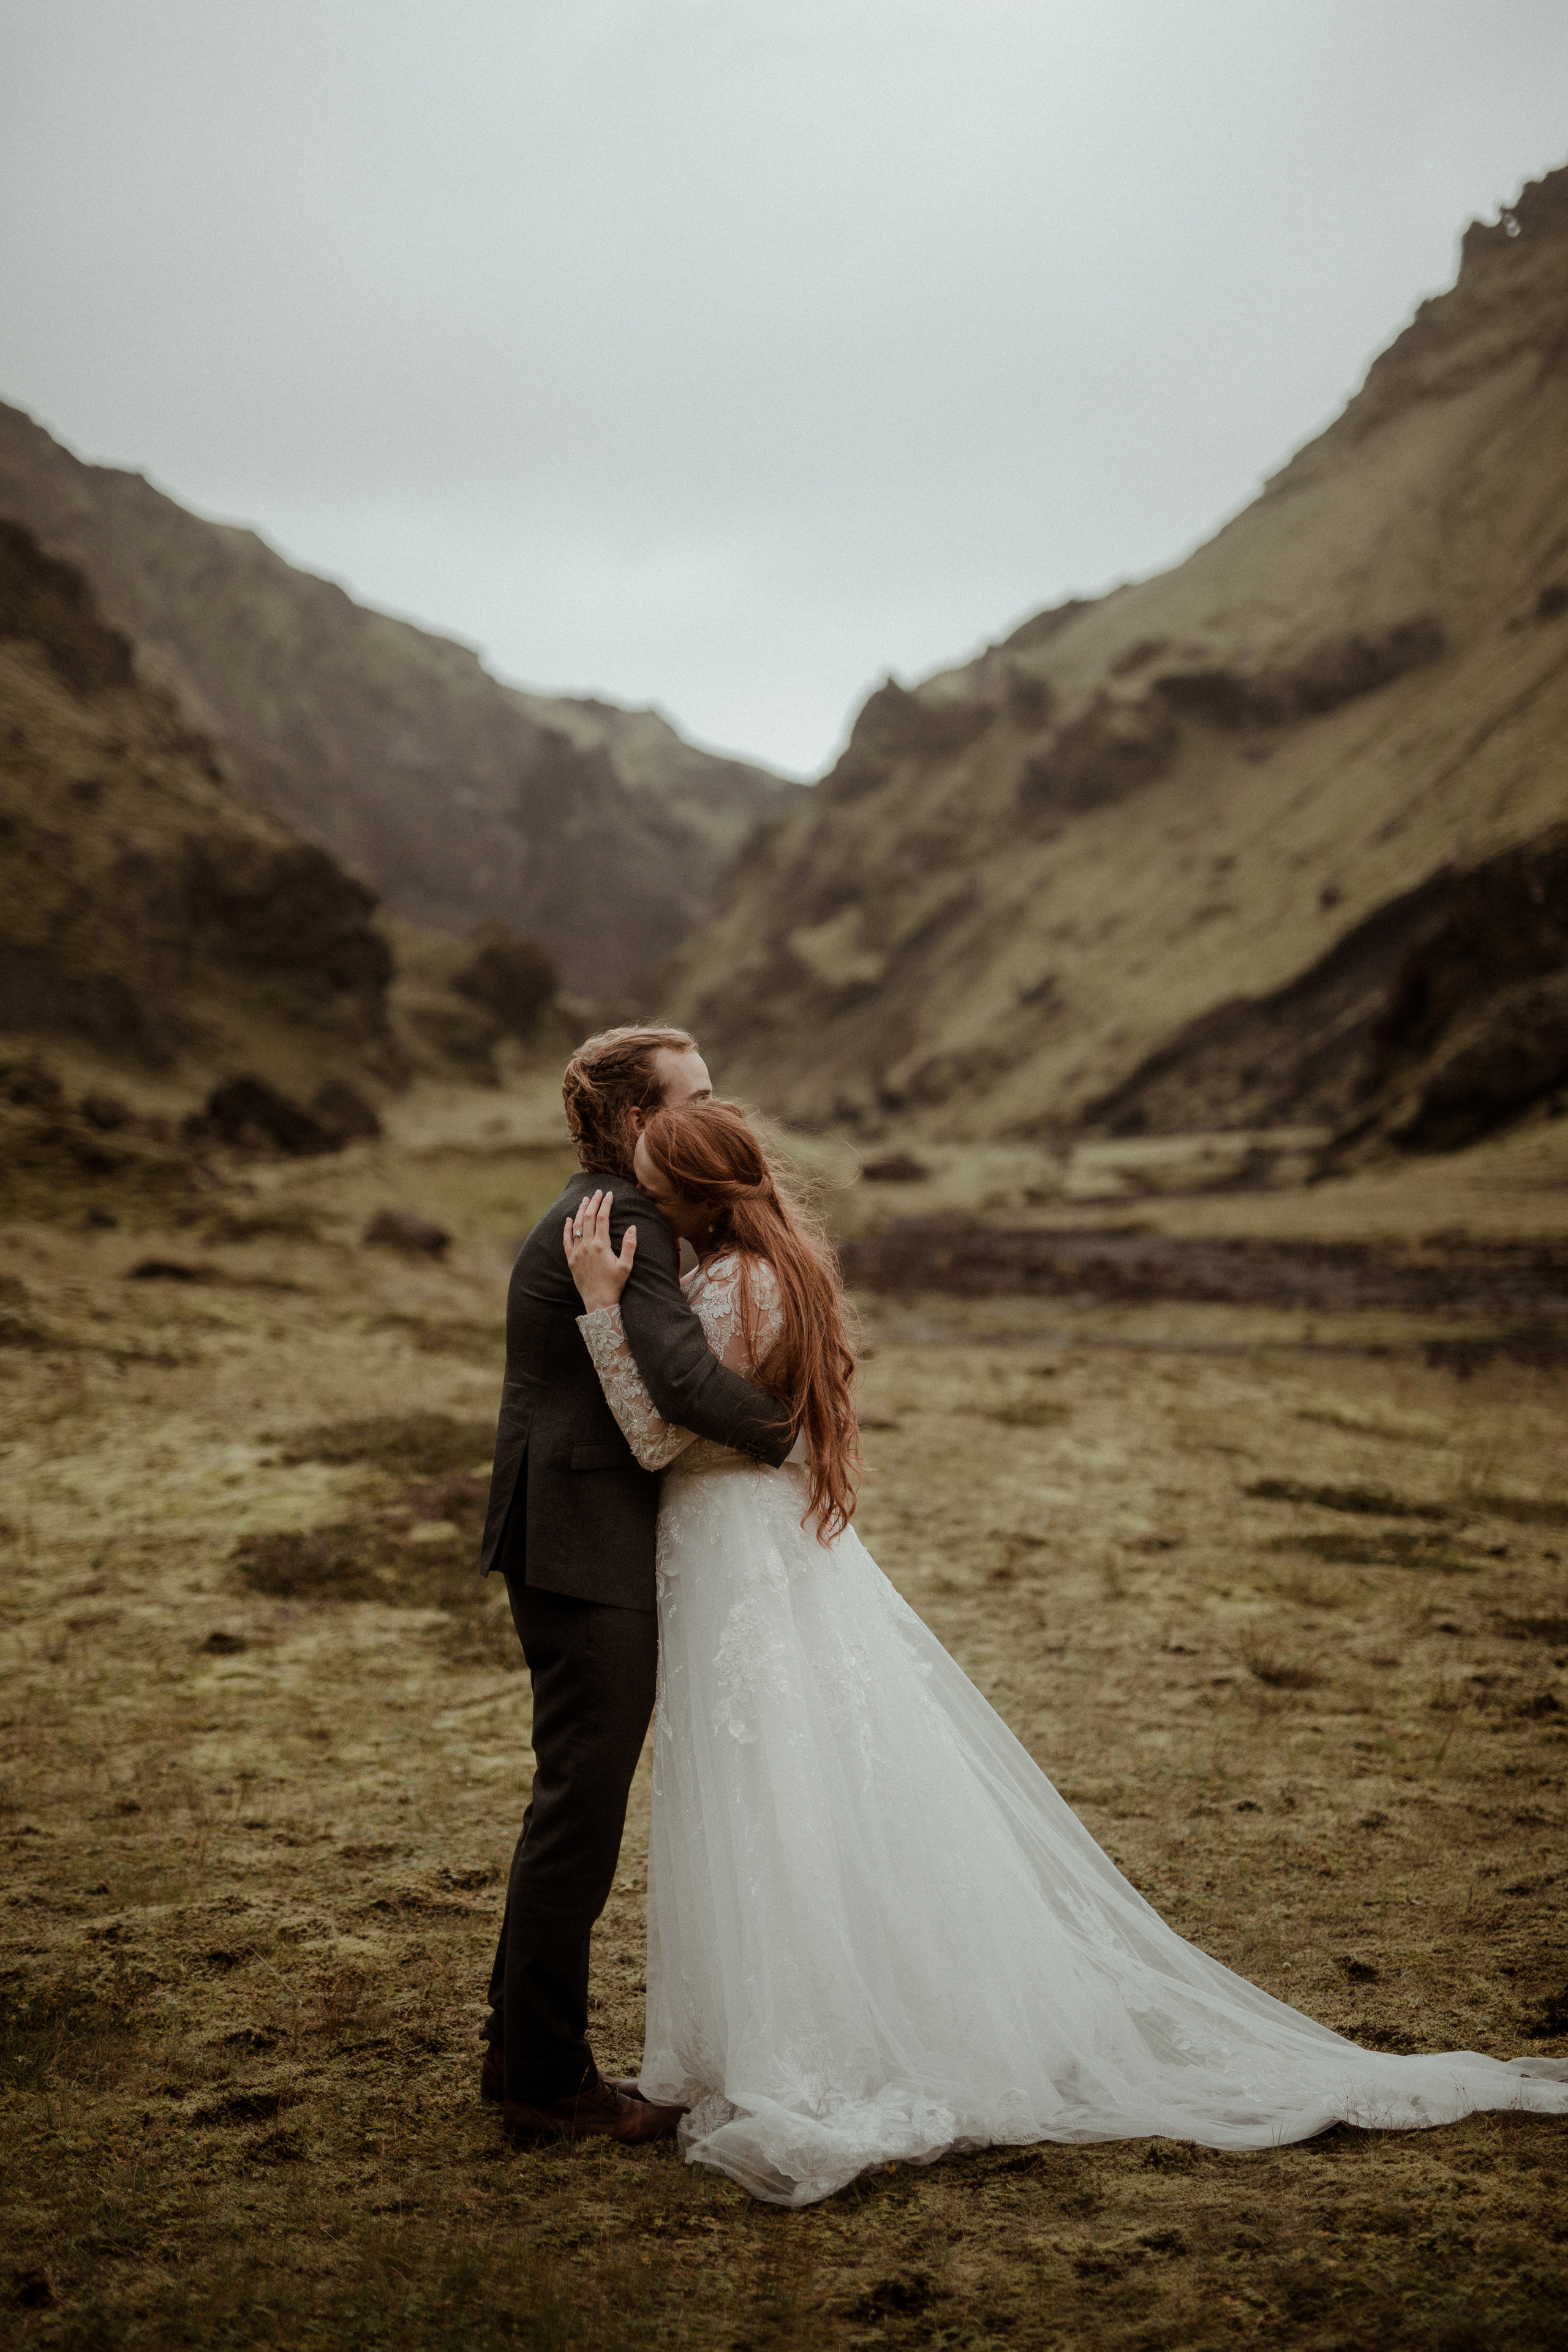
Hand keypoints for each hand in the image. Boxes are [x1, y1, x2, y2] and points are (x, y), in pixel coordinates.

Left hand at [564, 1189, 636, 1309]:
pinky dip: (567, 1228)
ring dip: (581, 1210)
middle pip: (589, 1218)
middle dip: (594, 1202)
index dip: (606, 1204)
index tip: (609, 1194)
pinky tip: (569, 1219)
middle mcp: (587, 1246)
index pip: (603, 1218)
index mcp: (601, 1246)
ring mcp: (577, 1252)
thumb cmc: (615, 1285)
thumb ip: (629, 1246)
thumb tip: (632, 1227)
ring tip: (585, 1199)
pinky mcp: (571, 1259)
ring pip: (577, 1226)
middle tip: (597, 1192)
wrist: (598, 1302)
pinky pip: (566, 1240)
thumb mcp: (626, 1266)